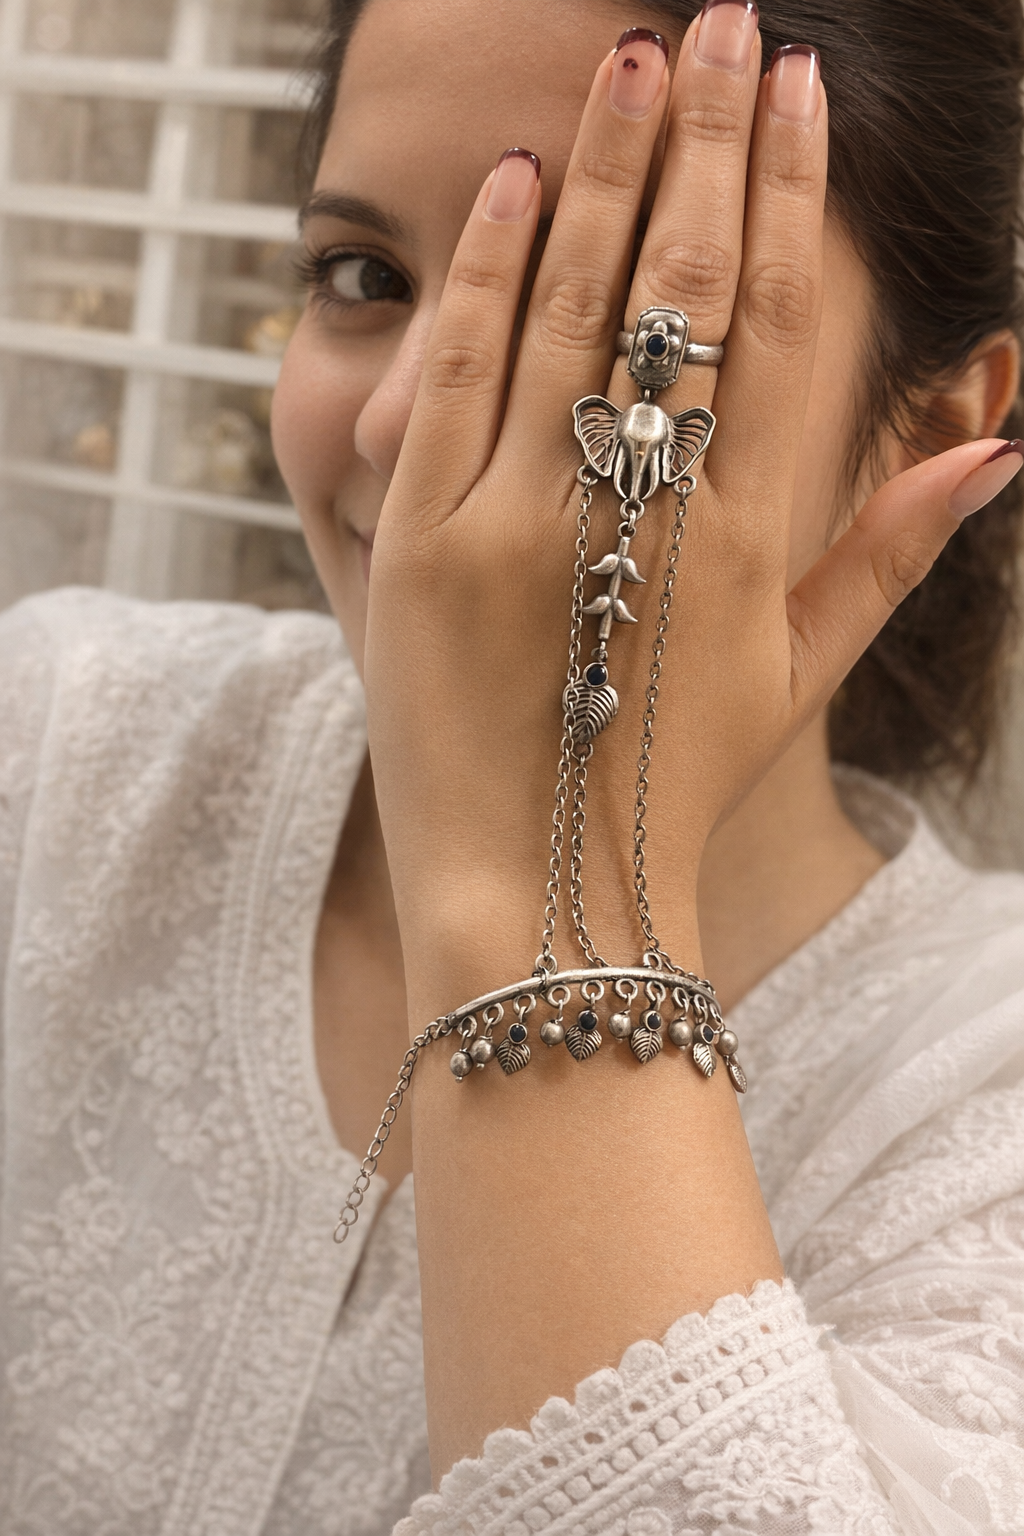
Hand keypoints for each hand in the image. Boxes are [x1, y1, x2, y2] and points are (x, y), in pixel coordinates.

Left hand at [359, 15, 1023, 1470]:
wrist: (539, 896)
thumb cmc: (673, 789)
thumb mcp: (797, 677)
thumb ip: (892, 554)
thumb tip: (991, 443)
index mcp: (742, 539)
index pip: (769, 328)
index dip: (782, 199)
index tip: (794, 93)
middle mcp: (642, 514)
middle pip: (678, 289)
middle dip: (703, 144)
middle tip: (723, 24)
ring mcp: (524, 521)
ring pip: (572, 309)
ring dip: (604, 172)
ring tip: (633, 63)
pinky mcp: (425, 542)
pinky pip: (459, 380)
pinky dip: (488, 276)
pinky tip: (516, 184)